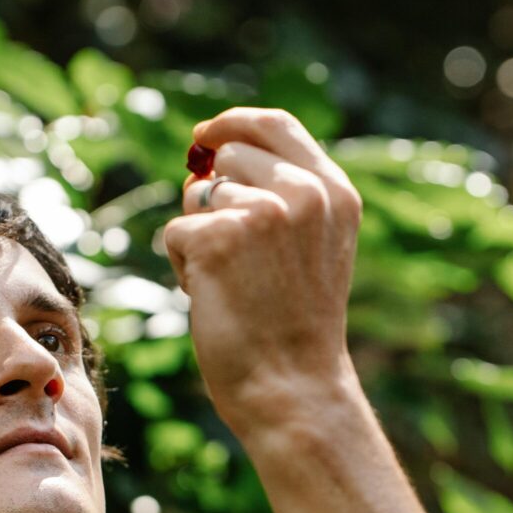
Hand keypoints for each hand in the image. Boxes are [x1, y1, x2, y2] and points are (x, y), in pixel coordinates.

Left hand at [163, 108, 362, 437]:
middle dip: (213, 198)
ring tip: (233, 284)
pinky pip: (177, 231)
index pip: (275, 125)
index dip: (233, 124)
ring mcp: (261, 212)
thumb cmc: (294, 327)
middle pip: (228, 157)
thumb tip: (208, 163)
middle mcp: (303, 193)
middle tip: (235, 259)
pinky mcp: (217, 237)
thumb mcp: (313, 248)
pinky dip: (183, 266)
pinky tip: (215, 297)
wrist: (293, 389)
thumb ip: (283, 196)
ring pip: (197, 198)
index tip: (205, 137)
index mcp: (335, 192)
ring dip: (199, 236)